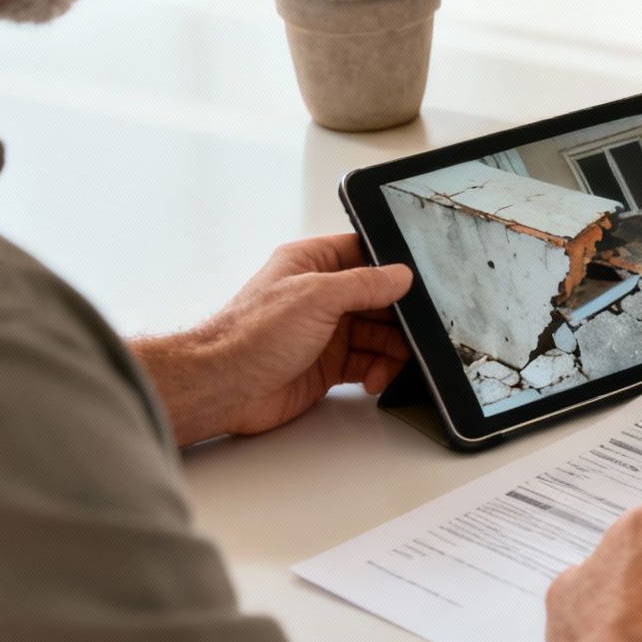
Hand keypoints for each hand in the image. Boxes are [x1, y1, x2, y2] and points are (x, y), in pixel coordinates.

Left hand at [131, 235, 414, 444]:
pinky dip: (378, 371)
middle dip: (398, 317)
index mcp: (311, 264)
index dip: (392, 268)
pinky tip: (373, 380)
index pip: (364, 254)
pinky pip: (367, 363)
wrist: (224, 387)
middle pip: (378, 300)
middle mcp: (319, 295)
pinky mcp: (327, 365)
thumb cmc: (251, 335)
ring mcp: (325, 331)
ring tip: (392, 363)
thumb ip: (364, 284)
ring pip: (378, 335)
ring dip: (392, 350)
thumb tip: (400, 275)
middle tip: (412, 333)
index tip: (416, 285)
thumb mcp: (316, 296)